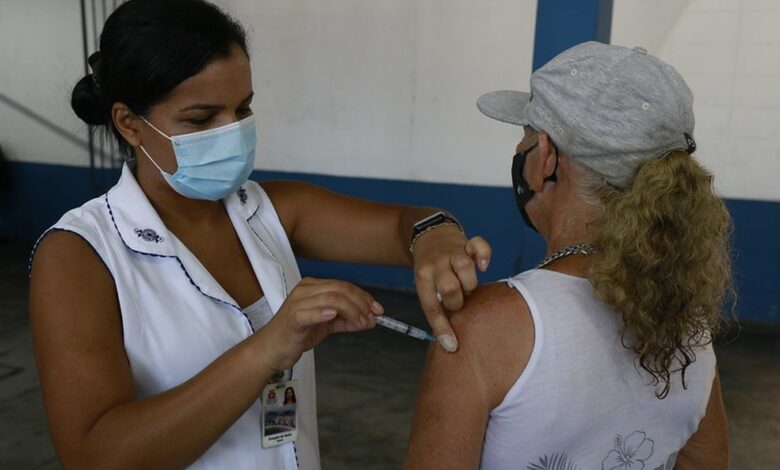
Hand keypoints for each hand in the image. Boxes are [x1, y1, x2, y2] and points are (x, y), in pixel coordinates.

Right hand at [257, 277, 382, 371]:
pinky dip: (324, 313)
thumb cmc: (296, 334)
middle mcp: (305, 290)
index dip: (364, 297)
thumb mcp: (327, 325)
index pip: (344, 286)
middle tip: (372, 317)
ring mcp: (297, 302)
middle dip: (361, 303)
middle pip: (340, 289)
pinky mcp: (292, 318)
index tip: (378, 310)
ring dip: (351, 310)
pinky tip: (333, 317)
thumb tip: (371, 320)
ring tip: (361, 322)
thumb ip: (347, 321)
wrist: (271, 349)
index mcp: (313, 287)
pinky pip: (309, 312)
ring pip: (331, 298)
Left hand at [412, 227, 491, 351]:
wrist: (430, 235)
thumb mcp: (426, 286)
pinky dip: (484, 256)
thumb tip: (449, 341)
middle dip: (456, 301)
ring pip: (464, 267)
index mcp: (423, 278)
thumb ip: (437, 306)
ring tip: (467, 286)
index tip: (451, 345)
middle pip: (448, 287)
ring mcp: (453, 253)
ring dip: (469, 283)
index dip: (441, 328)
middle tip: (458, 300)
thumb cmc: (431, 270)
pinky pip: (479, 245)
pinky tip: (483, 266)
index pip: (431, 306)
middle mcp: (437, 265)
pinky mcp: (468, 243)